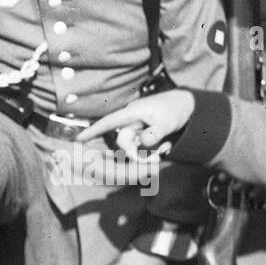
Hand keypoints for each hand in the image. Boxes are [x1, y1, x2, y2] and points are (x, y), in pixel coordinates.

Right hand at [78, 90, 196, 157]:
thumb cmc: (176, 109)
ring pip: (133, 145)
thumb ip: (155, 132)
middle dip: (135, 152)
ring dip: (148, 152)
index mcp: (132, 113)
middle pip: (122, 141)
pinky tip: (165, 146)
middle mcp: (131, 121)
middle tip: (156, 159)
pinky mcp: (141, 134)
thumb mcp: (168, 121)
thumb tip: (143, 141)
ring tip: (166, 148)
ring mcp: (136, 128)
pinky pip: (140, 146)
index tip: (78, 138)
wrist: (186, 105)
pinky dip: (152, 150)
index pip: (109, 122)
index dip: (93, 130)